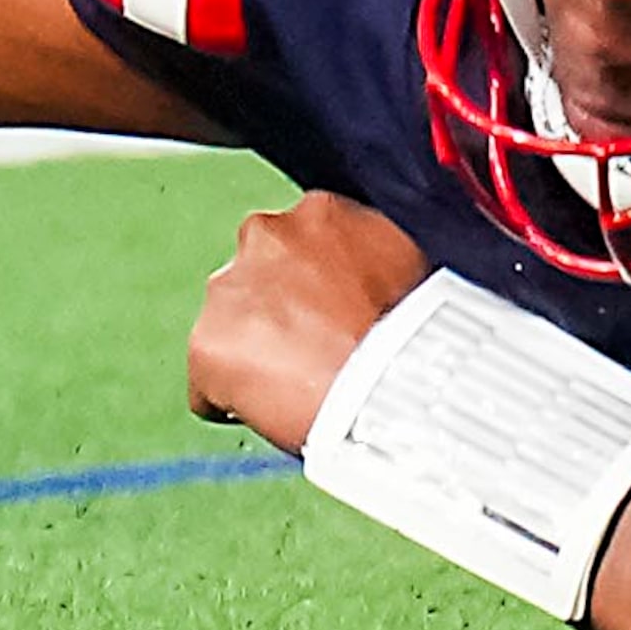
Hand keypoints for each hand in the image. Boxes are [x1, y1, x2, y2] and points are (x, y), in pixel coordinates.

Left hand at [187, 191, 430, 454]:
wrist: (399, 383)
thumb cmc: (424, 335)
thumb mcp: (415, 269)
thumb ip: (379, 263)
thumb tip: (380, 284)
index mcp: (321, 213)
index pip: (302, 247)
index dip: (318, 289)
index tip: (335, 316)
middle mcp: (265, 236)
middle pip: (259, 280)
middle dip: (279, 313)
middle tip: (317, 354)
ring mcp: (229, 290)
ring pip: (231, 327)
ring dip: (255, 353)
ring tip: (299, 389)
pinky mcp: (206, 345)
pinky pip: (208, 385)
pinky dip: (230, 402)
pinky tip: (272, 417)